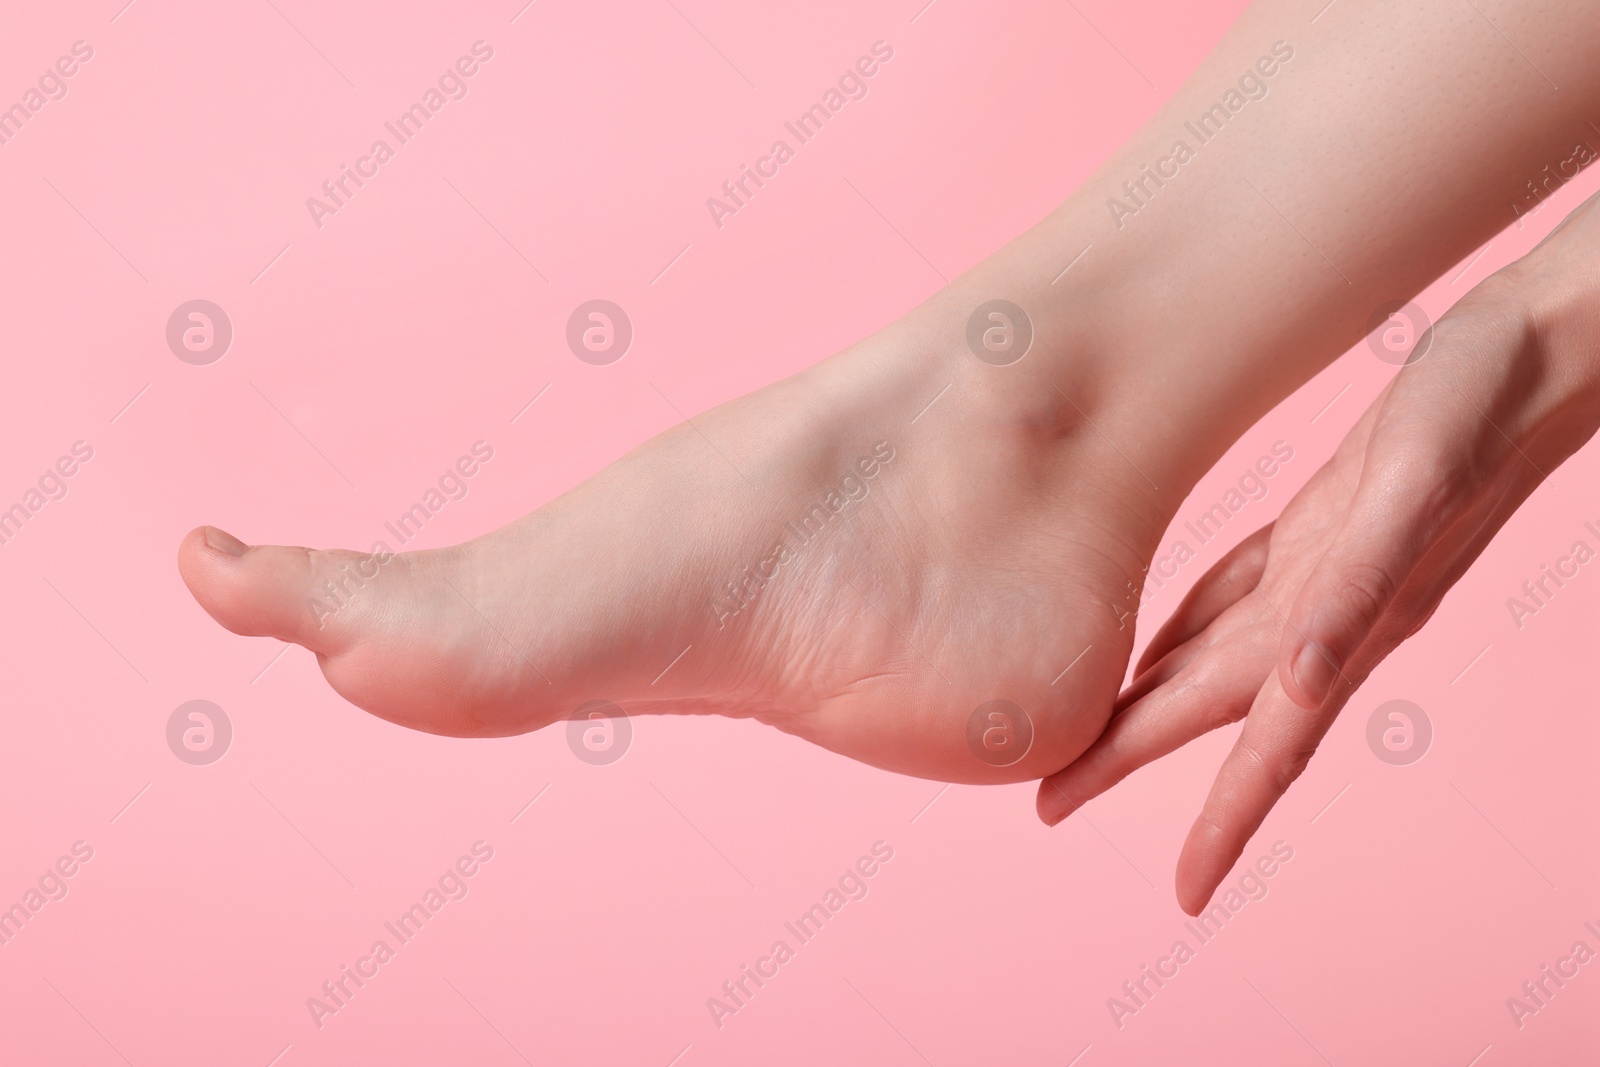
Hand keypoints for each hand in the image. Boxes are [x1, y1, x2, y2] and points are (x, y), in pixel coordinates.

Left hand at [1036, 191, 1599, 913]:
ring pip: (1219, 662)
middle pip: (1210, 709)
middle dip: (1131, 759)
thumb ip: (1362, 584)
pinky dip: (1191, 631)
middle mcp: (1329, 616)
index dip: (1222, 823)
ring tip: (1090, 746)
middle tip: (1050, 805)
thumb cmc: (1476, 410)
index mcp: (1344, 624)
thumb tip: (1302, 677)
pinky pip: (1238, 598)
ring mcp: (1325, 578)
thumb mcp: (1412, 488)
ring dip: (1155, 709)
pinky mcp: (1322, 531)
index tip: (1184, 894)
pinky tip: (1163, 648)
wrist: (1532, 354)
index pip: (1263, 746)